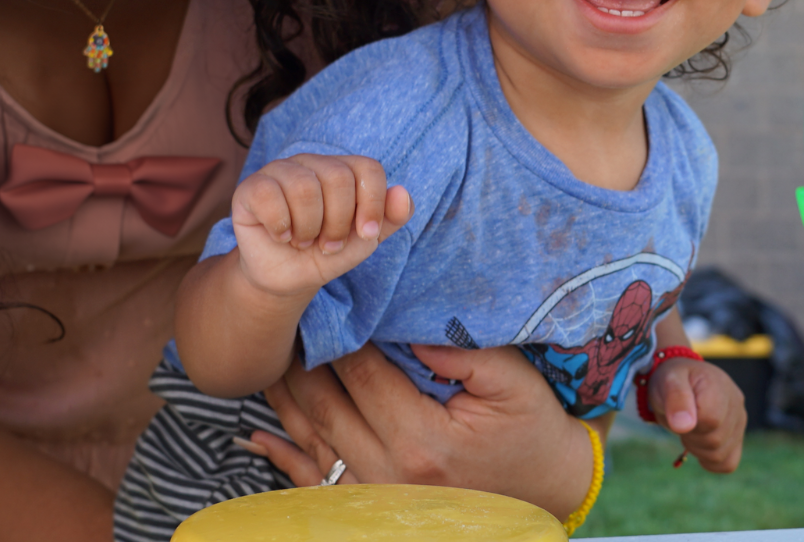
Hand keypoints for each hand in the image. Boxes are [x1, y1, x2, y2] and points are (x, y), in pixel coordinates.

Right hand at [231, 154, 412, 298]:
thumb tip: (402, 192)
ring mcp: (280, 171)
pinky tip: (280, 235)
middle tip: (327, 244)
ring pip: (304, 187)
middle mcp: (312, 163)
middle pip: (337, 177)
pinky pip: (269, 195)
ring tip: (304, 242)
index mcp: (343, 170)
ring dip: (308, 228)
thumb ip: (390, 219)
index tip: (367, 235)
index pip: (368, 169)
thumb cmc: (326, 251)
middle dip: (338, 224)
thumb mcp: (363, 241)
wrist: (287, 277)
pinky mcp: (251, 187)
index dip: (372, 204)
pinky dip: (280, 226)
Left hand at [249, 343, 595, 518]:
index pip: (361, 374)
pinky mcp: (375, 504)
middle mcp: (391, 473)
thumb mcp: (511, 380)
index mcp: (422, 440)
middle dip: (300, 360)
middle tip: (282, 319)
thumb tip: (408, 325)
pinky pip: (316, 484)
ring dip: (285, 400)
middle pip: (326, 406)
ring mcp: (378, 495)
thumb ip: (462, 350)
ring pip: (314, 442)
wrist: (547, 487)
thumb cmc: (531, 427)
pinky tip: (256, 436)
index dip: (337, 334)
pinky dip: (283, 459)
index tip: (320, 298)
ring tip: (263, 359)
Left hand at [645, 356, 746, 471]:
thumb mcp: (668, 381)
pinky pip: (728, 463)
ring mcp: (740, 422)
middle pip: (715, 441)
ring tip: (690, 428)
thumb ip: (676, 399)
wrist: (680, 381)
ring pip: (720, 455)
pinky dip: (709, 460)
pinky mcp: (737, 438)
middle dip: (690, 436)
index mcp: (720, 386)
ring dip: (697, 448)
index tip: (680, 411)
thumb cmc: (673, 380)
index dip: (689, 423)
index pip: (711, 420)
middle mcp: (736, 404)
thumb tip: (684, 426)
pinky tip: (699, 444)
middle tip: (682, 420)